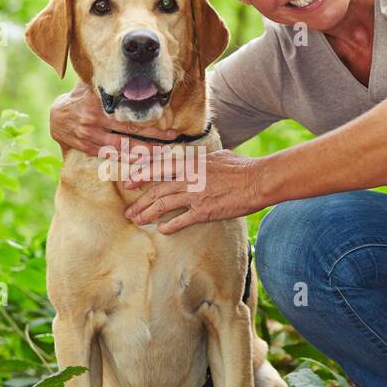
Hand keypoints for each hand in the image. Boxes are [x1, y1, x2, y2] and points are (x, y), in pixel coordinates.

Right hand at [48, 82, 180, 156]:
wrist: (56, 118)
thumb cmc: (79, 98)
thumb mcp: (90, 86)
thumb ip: (107, 80)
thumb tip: (127, 65)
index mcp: (99, 103)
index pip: (128, 112)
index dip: (149, 117)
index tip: (168, 118)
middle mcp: (95, 120)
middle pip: (130, 131)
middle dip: (154, 136)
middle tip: (173, 137)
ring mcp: (91, 137)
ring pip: (122, 147)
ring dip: (144, 151)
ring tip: (162, 152)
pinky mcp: (89, 148)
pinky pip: (111, 156)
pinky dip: (127, 159)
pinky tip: (143, 160)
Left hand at [123, 149, 267, 234]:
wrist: (258, 181)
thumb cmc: (241, 168)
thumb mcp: (217, 157)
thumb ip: (201, 161)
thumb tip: (196, 161)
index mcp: (191, 163)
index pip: (158, 168)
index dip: (141, 175)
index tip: (129, 183)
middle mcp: (188, 178)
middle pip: (156, 190)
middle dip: (140, 202)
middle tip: (129, 211)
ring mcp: (194, 195)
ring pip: (163, 205)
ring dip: (147, 214)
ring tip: (137, 221)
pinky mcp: (203, 211)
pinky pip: (180, 220)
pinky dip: (169, 226)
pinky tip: (161, 230)